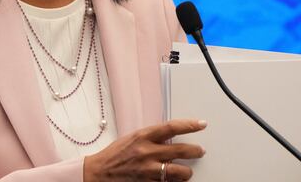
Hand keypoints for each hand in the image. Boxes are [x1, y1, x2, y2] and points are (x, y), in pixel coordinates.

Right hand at [83, 119, 206, 181]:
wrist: (100, 172)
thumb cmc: (115, 155)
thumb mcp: (132, 139)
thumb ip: (151, 138)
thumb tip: (171, 139)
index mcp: (143, 136)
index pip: (172, 127)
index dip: (189, 125)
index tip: (201, 124)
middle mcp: (147, 152)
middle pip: (181, 150)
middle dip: (195, 151)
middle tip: (200, 151)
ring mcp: (149, 170)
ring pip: (180, 172)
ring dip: (186, 172)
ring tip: (186, 171)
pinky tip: (173, 180)